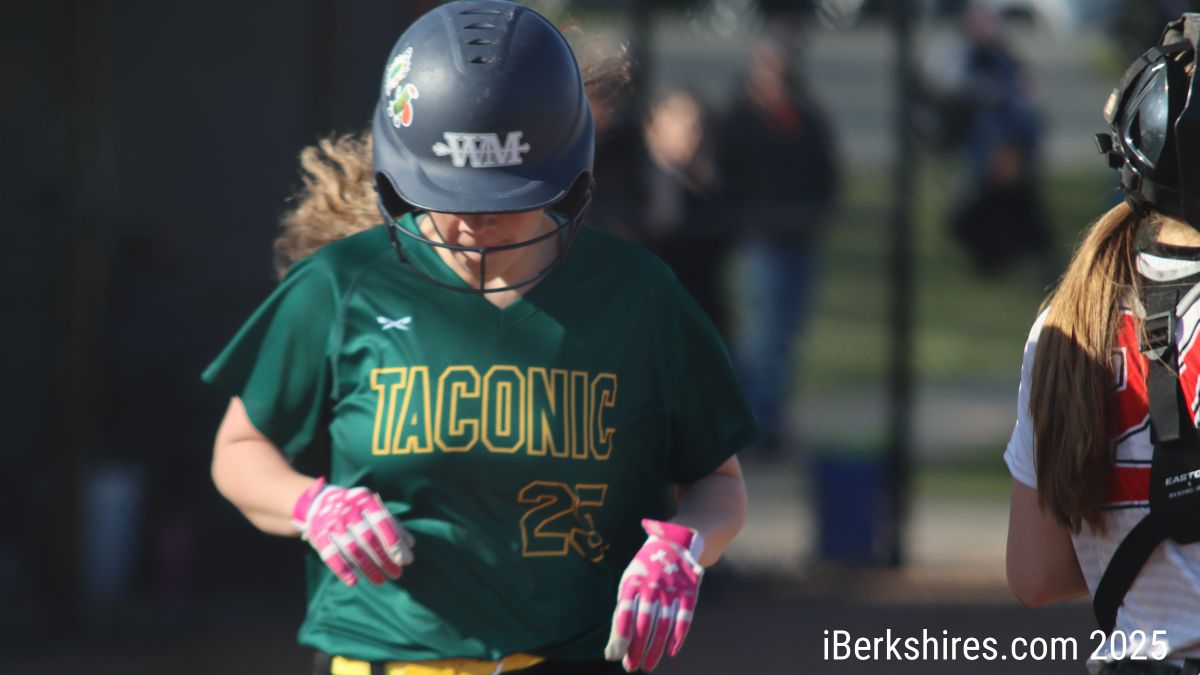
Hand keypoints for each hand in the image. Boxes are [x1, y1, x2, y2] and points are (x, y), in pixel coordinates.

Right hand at [291, 477, 414, 586]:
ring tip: (381, 580)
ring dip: (368, 568)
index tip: (406, 560)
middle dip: (384, 558)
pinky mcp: (318, 535)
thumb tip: (410, 544)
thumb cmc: (357, 509)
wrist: (320, 502)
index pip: (383, 521)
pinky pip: (331, 555)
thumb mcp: (374, 509)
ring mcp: (332, 522)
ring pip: (352, 549)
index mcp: (365, 500)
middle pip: (368, 538)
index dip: (395, 542)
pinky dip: (343, 570)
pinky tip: (354, 582)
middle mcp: (348, 510)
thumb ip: (393, 524)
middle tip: (397, 574)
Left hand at [604, 519, 704, 671]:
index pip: (624, 612)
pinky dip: (677, 636)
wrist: (674, 541)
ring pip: (664, 624)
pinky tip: (670, 652)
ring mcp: (673, 586)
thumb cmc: (644, 570)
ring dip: (655, 648)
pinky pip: (684, 617)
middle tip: (632, 667)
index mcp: (633, 579)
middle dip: (637, 648)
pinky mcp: (690, 590)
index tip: (615, 656)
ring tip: (648, 665)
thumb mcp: (629, 583)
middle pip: (644, 622)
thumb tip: (612, 650)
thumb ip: (621, 613)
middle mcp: (653, 583)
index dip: (620, 635)